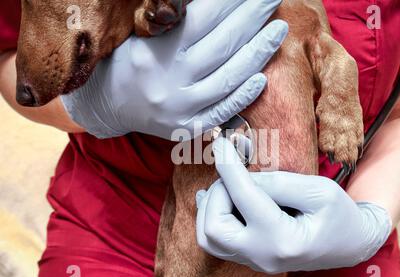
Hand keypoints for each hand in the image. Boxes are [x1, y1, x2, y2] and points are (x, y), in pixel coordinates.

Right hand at [62, 0, 287, 138]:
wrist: (108, 105)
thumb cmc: (129, 63)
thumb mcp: (144, 35)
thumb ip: (177, 21)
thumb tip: (215, 5)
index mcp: (155, 51)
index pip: (203, 19)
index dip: (231, 2)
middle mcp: (169, 80)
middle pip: (221, 45)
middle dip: (251, 18)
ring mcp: (180, 108)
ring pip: (227, 78)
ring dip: (258, 53)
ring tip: (278, 30)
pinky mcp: (188, 127)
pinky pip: (221, 112)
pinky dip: (243, 96)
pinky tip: (262, 78)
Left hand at [196, 137, 391, 273]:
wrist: (350, 245)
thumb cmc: (340, 215)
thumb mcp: (318, 190)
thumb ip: (278, 182)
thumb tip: (240, 173)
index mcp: (284, 239)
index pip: (244, 196)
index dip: (228, 165)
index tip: (221, 144)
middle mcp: (263, 256)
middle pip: (214, 226)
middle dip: (216, 193)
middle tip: (233, 175)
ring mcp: (254, 262)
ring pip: (208, 237)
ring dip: (210, 207)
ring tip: (228, 187)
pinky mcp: (250, 260)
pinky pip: (216, 243)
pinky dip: (211, 218)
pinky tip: (219, 198)